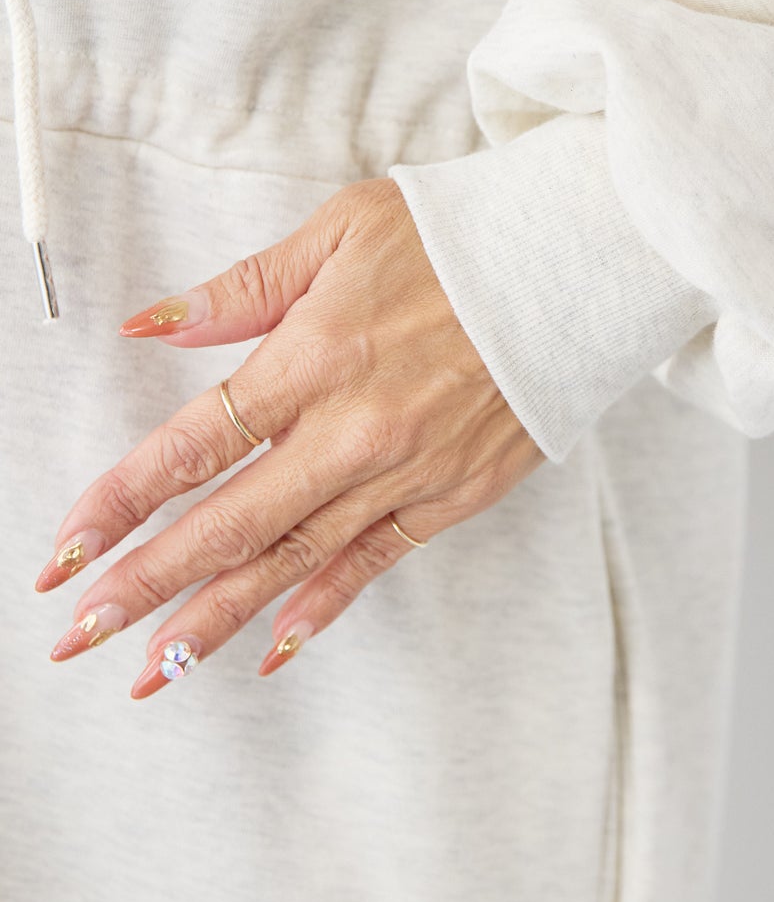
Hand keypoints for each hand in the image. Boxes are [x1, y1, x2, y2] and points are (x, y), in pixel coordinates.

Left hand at [34, 177, 545, 695]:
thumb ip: (242, 289)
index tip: (67, 549)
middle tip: (79, 634)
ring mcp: (406, 471)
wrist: (580, 264)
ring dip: (216, 619)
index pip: (194, 445)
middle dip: (145, 586)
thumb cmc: (461, 236)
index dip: (122, 502)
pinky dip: (320, 611)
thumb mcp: (340, 231)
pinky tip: (271, 650)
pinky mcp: (454, 495)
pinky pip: (374, 564)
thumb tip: (150, 327)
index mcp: (314, 356)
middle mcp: (354, 428)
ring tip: (153, 671)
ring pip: (293, 561)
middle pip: (229, 525)